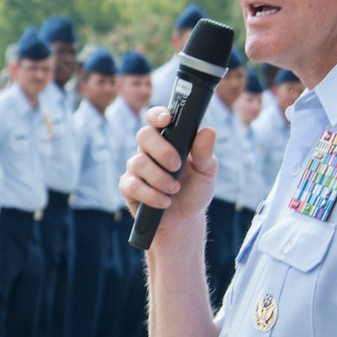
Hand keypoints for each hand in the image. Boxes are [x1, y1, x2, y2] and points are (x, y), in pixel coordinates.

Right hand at [120, 107, 216, 243]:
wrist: (184, 221)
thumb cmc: (195, 191)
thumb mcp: (206, 172)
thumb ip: (206, 153)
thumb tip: (208, 131)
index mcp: (168, 140)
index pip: (156, 119)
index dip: (158, 115)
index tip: (167, 120)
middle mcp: (149, 150)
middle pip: (143, 135)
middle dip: (161, 150)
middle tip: (177, 165)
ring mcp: (136, 168)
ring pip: (138, 162)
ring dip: (159, 178)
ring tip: (174, 190)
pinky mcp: (128, 187)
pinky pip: (132, 185)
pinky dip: (150, 195)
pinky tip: (164, 202)